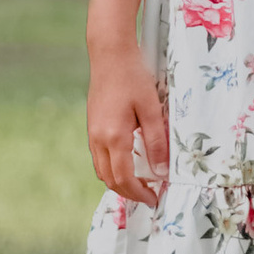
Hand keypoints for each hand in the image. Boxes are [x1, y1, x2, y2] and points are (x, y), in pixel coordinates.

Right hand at [88, 44, 169, 204]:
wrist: (109, 54)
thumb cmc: (133, 77)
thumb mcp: (151, 108)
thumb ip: (156, 141)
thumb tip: (161, 171)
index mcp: (114, 137)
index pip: (124, 178)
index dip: (139, 193)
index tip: (154, 199)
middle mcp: (98, 139)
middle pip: (110, 180)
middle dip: (129, 192)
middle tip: (149, 195)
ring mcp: (92, 133)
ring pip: (102, 170)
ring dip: (119, 182)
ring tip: (140, 184)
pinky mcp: (92, 126)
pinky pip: (99, 158)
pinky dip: (112, 168)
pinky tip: (128, 164)